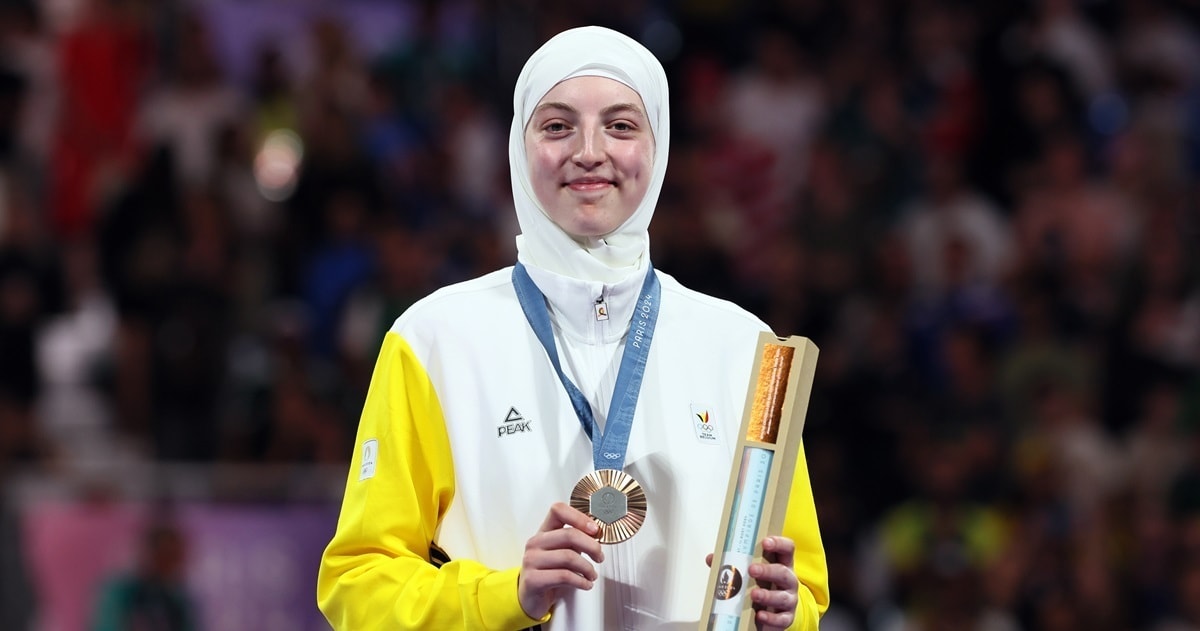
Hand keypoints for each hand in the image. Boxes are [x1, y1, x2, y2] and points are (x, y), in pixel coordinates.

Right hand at [517, 502, 604, 618]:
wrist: (531, 598)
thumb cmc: (549, 573)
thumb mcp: (562, 552)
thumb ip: (575, 541)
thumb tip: (596, 533)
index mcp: (544, 531)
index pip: (558, 510)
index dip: (579, 517)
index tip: (595, 529)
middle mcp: (535, 543)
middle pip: (569, 534)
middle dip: (592, 546)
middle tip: (599, 557)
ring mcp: (531, 560)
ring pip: (568, 557)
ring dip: (587, 568)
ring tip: (592, 575)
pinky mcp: (533, 579)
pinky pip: (564, 576)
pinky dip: (581, 581)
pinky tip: (586, 584)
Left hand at [705, 535, 798, 630]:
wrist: (771, 611)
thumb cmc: (761, 585)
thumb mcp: (749, 572)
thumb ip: (732, 563)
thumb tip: (711, 558)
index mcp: (781, 563)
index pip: (786, 548)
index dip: (778, 543)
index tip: (765, 542)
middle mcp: (788, 580)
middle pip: (783, 572)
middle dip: (768, 570)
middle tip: (752, 569)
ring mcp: (789, 599)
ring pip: (783, 597)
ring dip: (767, 595)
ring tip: (753, 594)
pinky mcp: (786, 617)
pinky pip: (781, 619)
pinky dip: (770, 618)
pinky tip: (760, 615)